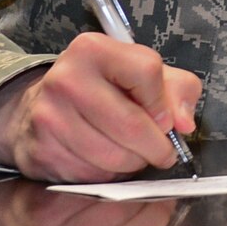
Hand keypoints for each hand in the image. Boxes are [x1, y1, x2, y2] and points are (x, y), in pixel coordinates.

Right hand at [0, 33, 200, 182]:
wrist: (44, 107)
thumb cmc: (105, 88)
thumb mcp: (145, 75)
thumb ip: (177, 89)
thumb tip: (184, 123)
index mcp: (93, 49)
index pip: (147, 71)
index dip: (163, 102)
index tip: (165, 118)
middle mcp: (65, 78)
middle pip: (132, 124)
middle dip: (156, 147)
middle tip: (163, 152)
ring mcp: (48, 117)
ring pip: (113, 157)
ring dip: (134, 163)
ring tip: (134, 155)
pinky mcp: (42, 152)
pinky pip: (92, 176)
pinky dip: (110, 176)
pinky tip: (108, 162)